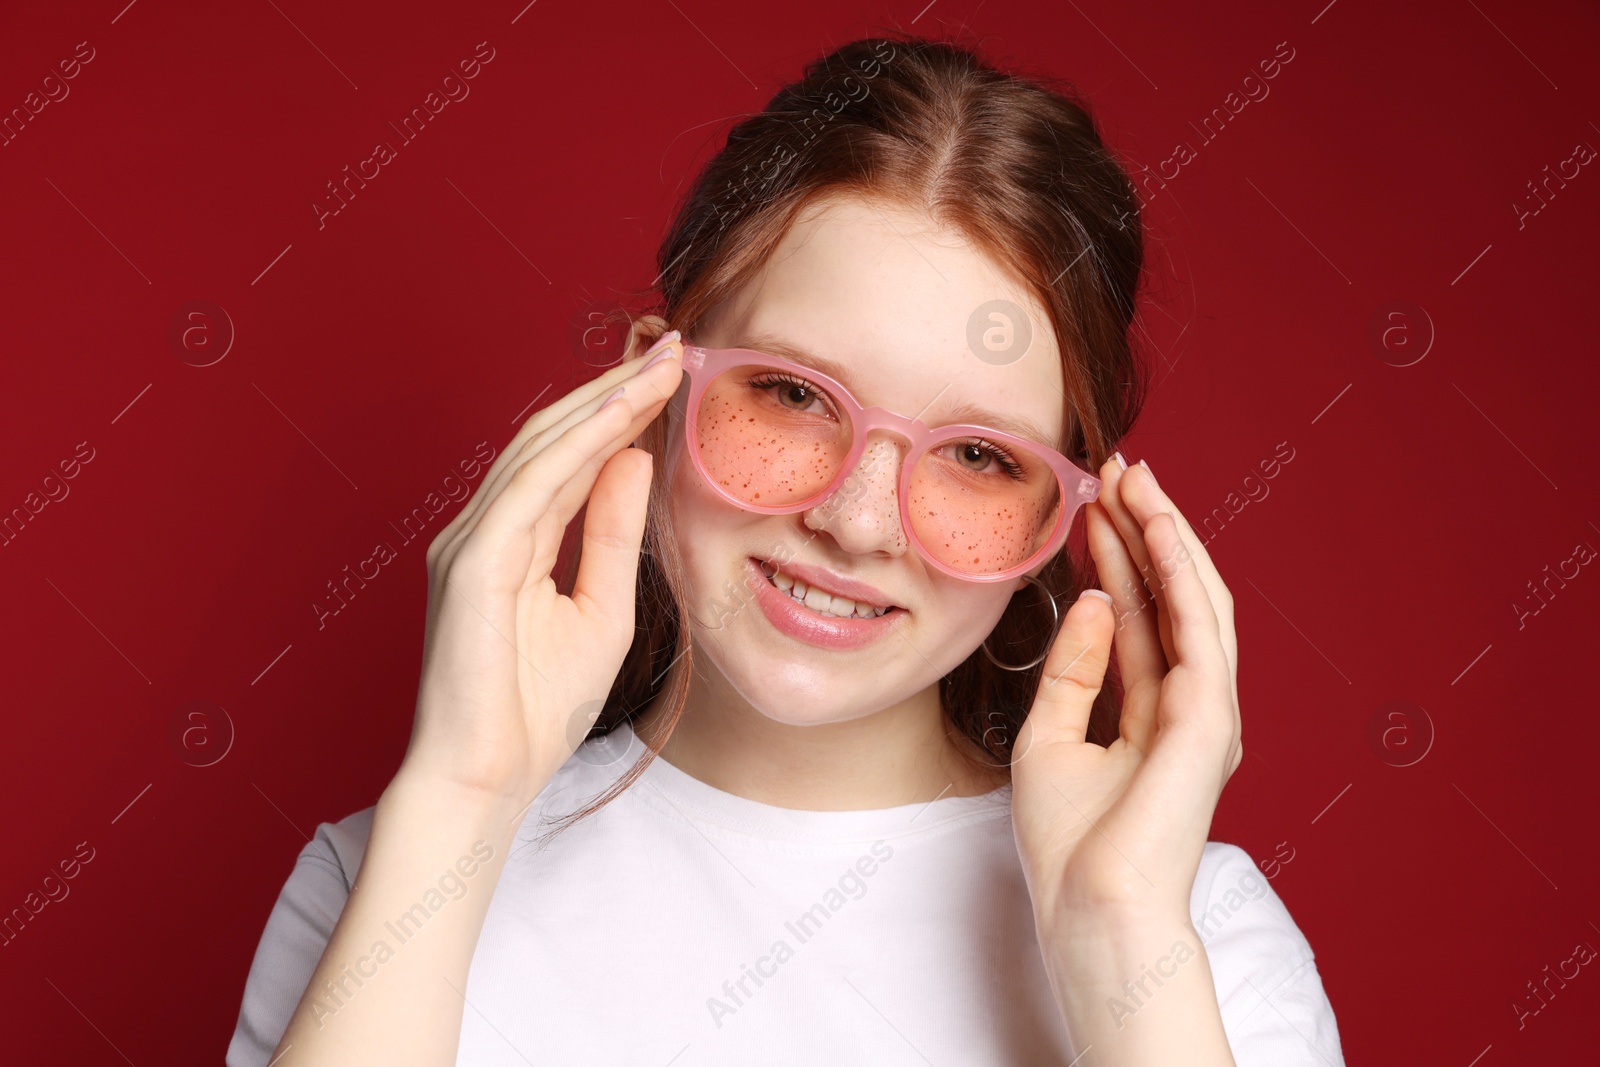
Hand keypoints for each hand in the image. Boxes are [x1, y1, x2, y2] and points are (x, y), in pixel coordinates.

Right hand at [397, 319, 684, 815]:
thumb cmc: (537, 709)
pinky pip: (531, 486)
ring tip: (659, 365)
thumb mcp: (603, 608)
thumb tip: (634, 459)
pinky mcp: (471, 563)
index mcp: (511, 542)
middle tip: (671, 345)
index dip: (618, 411)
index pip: (567, 457)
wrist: (489, 778)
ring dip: (604, 402)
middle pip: (553, 437)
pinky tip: (622, 416)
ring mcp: (470, 542)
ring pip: (541, 448)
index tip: (671, 373)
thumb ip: (614, 532)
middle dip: (615, 389)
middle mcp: (484, 530)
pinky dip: (578, 445)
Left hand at [1010, 456, 1241, 930]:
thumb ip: (1076, 669)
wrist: (1090, 907)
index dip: (1119, 556)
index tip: (1092, 502)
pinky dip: (1179, 571)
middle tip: (1116, 469)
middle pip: (1171, 597)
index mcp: (1154, 715)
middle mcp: (1189, 706)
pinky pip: (1199, 626)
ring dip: (1165, 535)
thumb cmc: (1069, 845)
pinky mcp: (1211, 716)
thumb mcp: (1050, 738)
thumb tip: (1096, 598)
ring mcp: (1207, 710)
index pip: (1141, 615)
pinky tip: (1155, 525)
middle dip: (1144, 530)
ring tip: (1133, 479)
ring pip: (1193, 600)